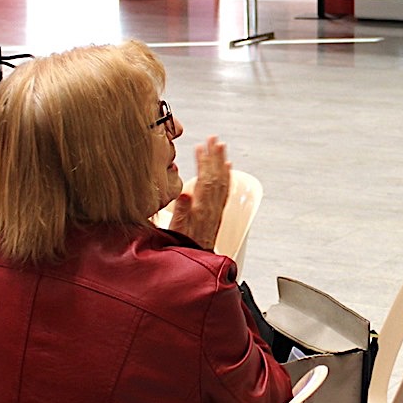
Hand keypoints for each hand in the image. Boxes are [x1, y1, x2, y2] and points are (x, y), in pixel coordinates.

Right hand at [167, 136, 230, 251]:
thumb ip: (180, 211)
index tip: (200, 147)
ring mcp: (216, 210)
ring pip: (223, 182)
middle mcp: (212, 208)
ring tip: (221, 147)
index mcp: (202, 209)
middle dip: (215, 156)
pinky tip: (227, 168)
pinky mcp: (217, 213)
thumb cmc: (182, 248)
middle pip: (217, 177)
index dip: (203, 162)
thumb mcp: (175, 231)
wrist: (195, 264)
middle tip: (213, 138)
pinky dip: (226, 176)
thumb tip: (184, 192)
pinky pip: (225, 190)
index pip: (206, 180)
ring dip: (221, 162)